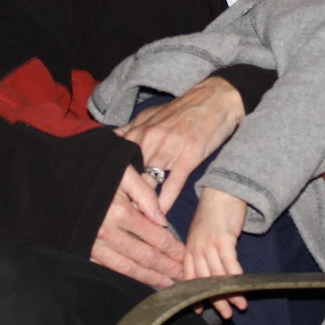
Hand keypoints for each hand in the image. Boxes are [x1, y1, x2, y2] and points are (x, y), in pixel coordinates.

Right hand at [89, 166, 185, 288]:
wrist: (55, 178)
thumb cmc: (94, 170)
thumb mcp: (122, 171)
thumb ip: (144, 193)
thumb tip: (162, 220)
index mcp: (120, 212)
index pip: (156, 237)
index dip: (174, 249)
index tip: (185, 256)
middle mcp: (108, 232)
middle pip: (146, 256)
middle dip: (167, 267)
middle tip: (184, 277)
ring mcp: (94, 244)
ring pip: (129, 268)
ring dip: (150, 277)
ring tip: (167, 284)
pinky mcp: (83, 250)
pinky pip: (110, 268)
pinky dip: (128, 276)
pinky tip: (140, 280)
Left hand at [116, 77, 243, 212]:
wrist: (215, 99)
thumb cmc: (183, 109)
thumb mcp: (151, 115)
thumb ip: (131, 130)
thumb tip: (112, 141)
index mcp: (137, 132)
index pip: (118, 165)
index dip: (113, 185)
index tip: (109, 202)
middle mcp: (148, 141)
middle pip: (129, 178)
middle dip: (124, 199)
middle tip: (120, 220)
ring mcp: (167, 150)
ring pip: (148, 185)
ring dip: (143, 206)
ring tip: (138, 225)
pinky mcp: (187, 158)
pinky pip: (171, 187)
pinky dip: (164, 204)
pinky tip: (160, 218)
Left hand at [185, 188, 249, 318]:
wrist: (223, 191)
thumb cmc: (214, 214)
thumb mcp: (201, 234)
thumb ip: (201, 252)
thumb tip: (208, 274)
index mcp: (189, 248)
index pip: (188, 276)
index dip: (193, 294)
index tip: (199, 310)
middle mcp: (196, 247)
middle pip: (204, 280)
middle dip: (215, 299)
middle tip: (225, 315)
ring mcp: (208, 243)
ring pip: (218, 274)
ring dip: (229, 292)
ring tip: (239, 306)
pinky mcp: (223, 237)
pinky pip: (229, 261)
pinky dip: (235, 276)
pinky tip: (242, 286)